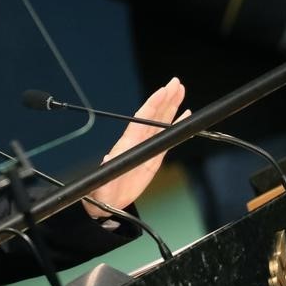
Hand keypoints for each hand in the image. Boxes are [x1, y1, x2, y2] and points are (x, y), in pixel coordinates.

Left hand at [84, 77, 187, 216]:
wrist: (107, 203)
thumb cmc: (102, 191)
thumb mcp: (102, 182)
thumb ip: (107, 172)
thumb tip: (108, 160)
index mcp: (127, 144)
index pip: (141, 119)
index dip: (152, 105)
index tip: (162, 91)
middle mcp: (137, 142)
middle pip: (153, 115)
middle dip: (165, 98)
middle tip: (176, 83)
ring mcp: (145, 147)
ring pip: (161, 122)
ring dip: (171, 106)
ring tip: (180, 91)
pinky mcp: (152, 157)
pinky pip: (166, 137)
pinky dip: (175, 125)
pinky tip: (184, 115)